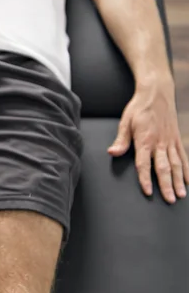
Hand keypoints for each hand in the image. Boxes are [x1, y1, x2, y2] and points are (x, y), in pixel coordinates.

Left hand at [108, 82, 188, 202]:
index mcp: (145, 140)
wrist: (156, 93)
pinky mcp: (177, 139)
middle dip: (166, 185)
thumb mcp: (126, 122)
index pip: (144, 163)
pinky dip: (187, 169)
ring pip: (176, 165)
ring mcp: (171, 141)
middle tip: (169, 199)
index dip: (145, 178)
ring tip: (181, 195)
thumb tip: (112, 152)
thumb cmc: (139, 108)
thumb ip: (121, 140)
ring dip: (179, 181)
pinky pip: (184, 157)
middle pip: (163, 167)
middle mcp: (160, 142)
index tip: (148, 191)